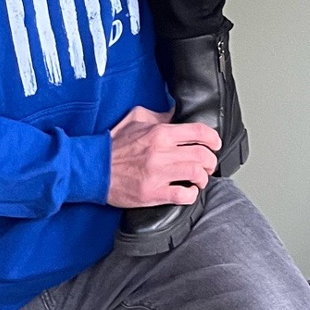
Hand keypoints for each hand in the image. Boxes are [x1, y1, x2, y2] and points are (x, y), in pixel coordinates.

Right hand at [106, 106, 220, 208]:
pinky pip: (181, 196)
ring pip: (195, 174)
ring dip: (204, 177)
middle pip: (201, 155)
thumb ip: (159, 115)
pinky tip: (189, 192)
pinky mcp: (152, 194)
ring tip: (201, 178)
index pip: (197, 132)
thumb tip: (176, 114)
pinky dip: (191, 194)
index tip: (216, 143)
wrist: (93, 168)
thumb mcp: (136, 118)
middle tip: (210, 163)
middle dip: (211, 160)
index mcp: (160, 133)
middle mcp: (162, 153)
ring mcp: (158, 175)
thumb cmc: (113, 144)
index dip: (212, 138)